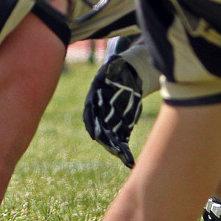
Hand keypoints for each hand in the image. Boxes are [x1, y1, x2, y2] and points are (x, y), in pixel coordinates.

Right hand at [82, 48, 145, 167]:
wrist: (125, 78)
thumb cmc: (117, 71)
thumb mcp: (115, 66)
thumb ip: (114, 65)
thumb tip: (115, 59)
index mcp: (94, 99)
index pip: (90, 113)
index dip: (91, 124)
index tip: (95, 135)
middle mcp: (98, 114)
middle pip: (99, 130)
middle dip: (106, 141)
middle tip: (114, 151)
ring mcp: (108, 122)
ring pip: (109, 139)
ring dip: (116, 150)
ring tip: (125, 160)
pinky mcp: (119, 128)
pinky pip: (120, 141)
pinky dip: (124, 151)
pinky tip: (130, 161)